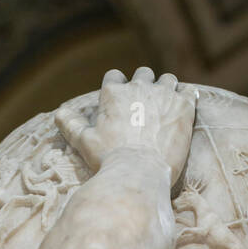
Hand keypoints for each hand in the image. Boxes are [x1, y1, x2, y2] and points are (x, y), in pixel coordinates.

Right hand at [56, 67, 195, 186]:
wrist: (138, 174)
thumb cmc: (108, 160)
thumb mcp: (84, 143)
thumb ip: (71, 125)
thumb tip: (58, 114)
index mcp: (113, 93)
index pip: (115, 77)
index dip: (118, 88)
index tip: (122, 102)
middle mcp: (138, 87)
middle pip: (143, 74)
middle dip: (144, 86)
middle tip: (146, 106)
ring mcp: (163, 95)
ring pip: (168, 79)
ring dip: (167, 89)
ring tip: (168, 106)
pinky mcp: (184, 107)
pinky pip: (189, 92)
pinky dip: (188, 97)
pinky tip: (186, 106)